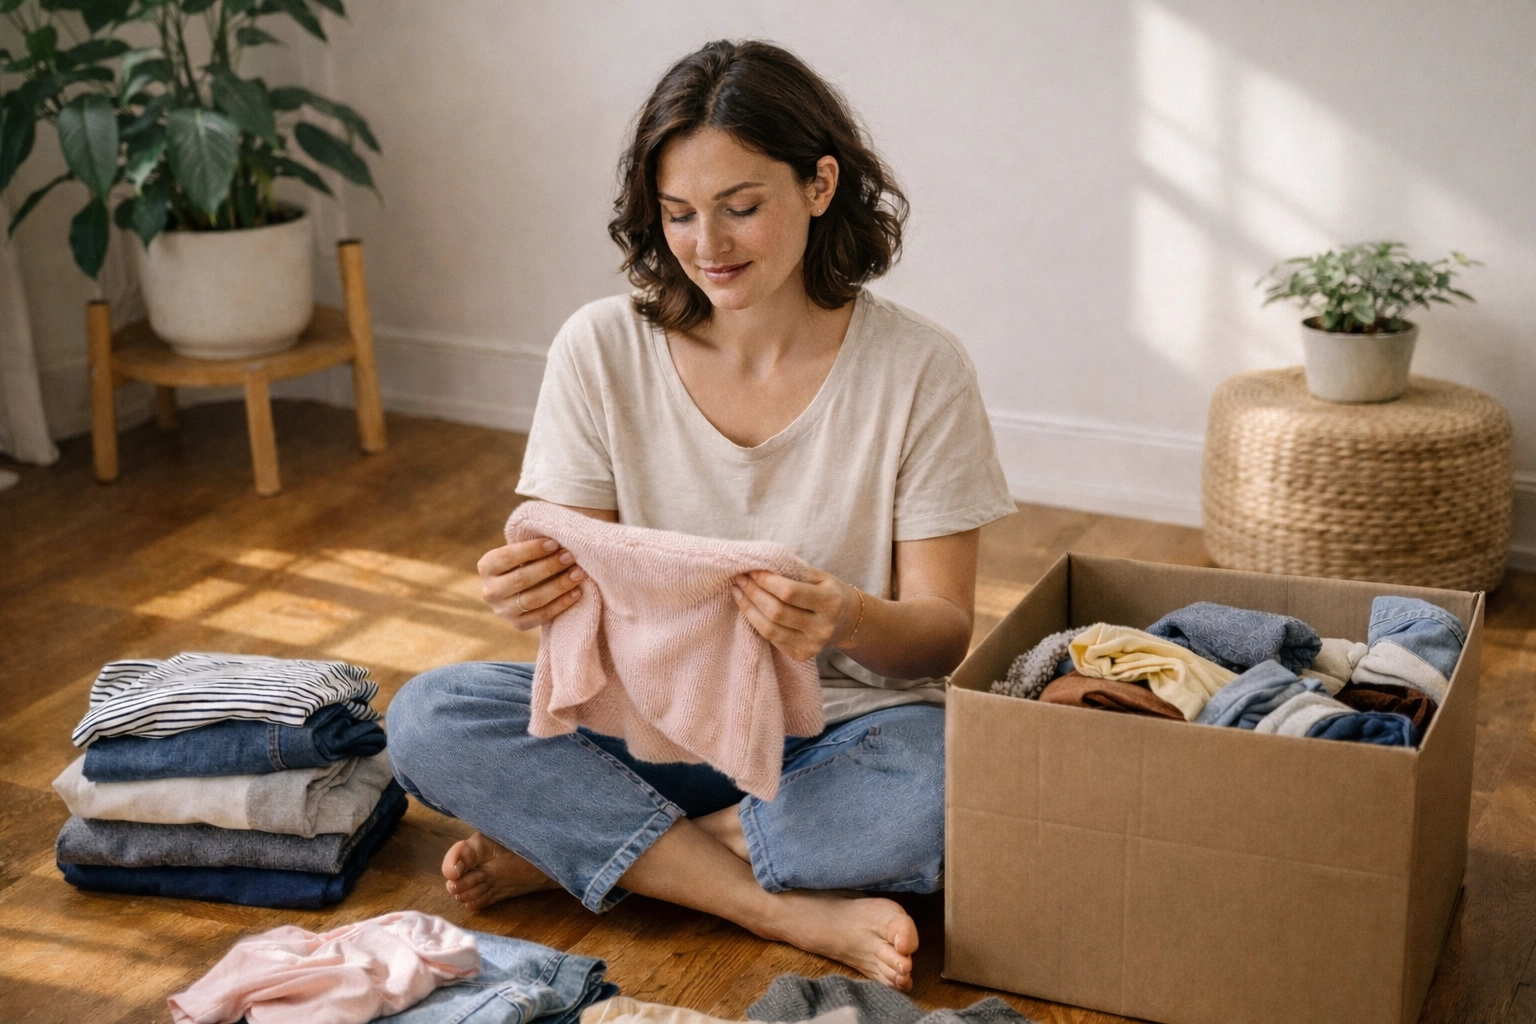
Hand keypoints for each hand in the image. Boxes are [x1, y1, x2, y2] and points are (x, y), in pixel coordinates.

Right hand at [478, 536, 584, 630]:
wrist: (522, 589)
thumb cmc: (527, 560)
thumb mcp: (522, 550)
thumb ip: (533, 544)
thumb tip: (559, 537)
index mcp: (486, 566)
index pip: (507, 557)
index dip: (532, 550)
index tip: (555, 543)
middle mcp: (490, 591)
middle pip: (521, 579)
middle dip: (549, 567)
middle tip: (570, 557)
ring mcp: (502, 611)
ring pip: (533, 599)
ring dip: (558, 585)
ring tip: (578, 573)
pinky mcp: (518, 625)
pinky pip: (542, 616)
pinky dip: (561, 604)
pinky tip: (576, 592)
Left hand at [731, 567, 861, 661]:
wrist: (848, 621)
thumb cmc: (830, 592)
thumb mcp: (821, 577)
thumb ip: (794, 571)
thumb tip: (760, 565)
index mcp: (830, 601)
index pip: (790, 592)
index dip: (766, 581)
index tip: (751, 570)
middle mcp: (823, 627)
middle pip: (776, 612)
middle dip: (753, 593)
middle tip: (740, 579)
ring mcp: (812, 645)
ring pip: (770, 629)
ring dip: (748, 608)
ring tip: (738, 592)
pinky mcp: (802, 655)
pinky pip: (771, 639)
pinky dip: (756, 622)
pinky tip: (748, 608)